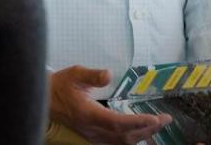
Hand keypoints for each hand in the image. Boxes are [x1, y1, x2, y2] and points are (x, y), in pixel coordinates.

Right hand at [49, 65, 171, 143]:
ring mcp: (92, 135)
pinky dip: (131, 138)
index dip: (138, 122)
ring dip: (141, 135)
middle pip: (124, 136)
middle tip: (165, 119)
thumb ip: (92, 75)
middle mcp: (92, 129)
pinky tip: (140, 132)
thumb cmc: (61, 85)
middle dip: (147, 129)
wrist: (45, 99)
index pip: (117, 123)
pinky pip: (116, 142)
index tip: (155, 118)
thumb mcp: (75, 74)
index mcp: (88, 114)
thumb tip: (108, 74)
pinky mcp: (93, 136)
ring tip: (157, 125)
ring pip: (121, 142)